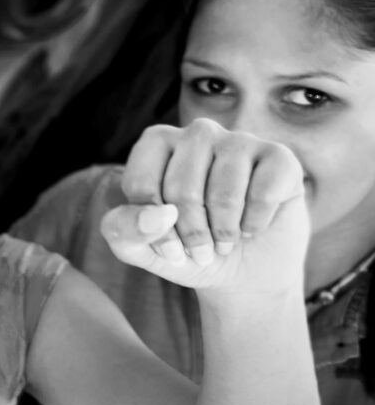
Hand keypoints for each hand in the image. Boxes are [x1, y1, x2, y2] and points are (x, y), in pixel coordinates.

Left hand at [102, 118, 307, 298]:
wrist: (246, 271)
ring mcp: (240, 140)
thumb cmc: (188, 250)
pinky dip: (256, 224)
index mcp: (157, 143)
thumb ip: (124, 230)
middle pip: (182, 189)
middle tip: (203, 250)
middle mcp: (197, 133)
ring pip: (224, 194)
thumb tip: (160, 215)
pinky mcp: (280, 157)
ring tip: (226, 240)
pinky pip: (263, 194)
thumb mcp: (140, 248)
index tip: (169, 249)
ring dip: (224, 232)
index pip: (141, 185)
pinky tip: (253, 226)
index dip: (153, 229)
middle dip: (192, 234)